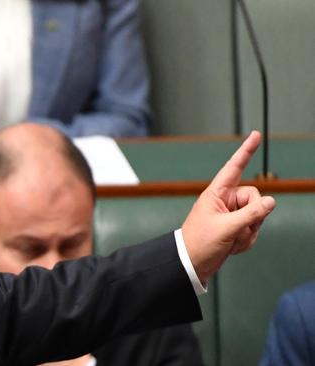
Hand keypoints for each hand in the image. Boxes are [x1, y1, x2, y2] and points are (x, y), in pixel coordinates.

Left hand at [182, 131, 275, 282]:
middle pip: (255, 198)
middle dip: (253, 216)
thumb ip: (251, 214)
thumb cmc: (200, 243)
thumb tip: (271, 202)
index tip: (256, 134)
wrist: (191, 264)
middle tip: (236, 230)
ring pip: (257, 216)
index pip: (235, 167)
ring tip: (229, 242)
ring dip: (248, 233)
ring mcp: (231, 215)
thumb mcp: (227, 228)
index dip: (246, 151)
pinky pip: (253, 230)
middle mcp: (225, 201)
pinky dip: (246, 241)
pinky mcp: (235, 228)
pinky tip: (231, 248)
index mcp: (216, 194)